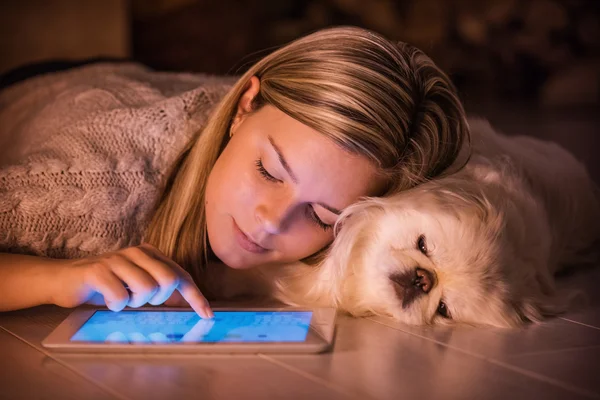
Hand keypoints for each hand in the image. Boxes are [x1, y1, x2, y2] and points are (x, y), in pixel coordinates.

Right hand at [52, 244, 212, 317]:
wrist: (63, 279)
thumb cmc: (107, 284)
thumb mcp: (137, 282)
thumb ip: (160, 286)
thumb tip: (191, 304)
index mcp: (150, 253)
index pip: (181, 275)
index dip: (196, 297)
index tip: (207, 315)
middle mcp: (137, 252)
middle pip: (169, 280)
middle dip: (160, 298)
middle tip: (140, 300)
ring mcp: (117, 259)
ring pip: (147, 289)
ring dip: (135, 303)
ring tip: (122, 298)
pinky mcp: (98, 270)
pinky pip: (120, 297)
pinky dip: (116, 306)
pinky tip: (107, 300)